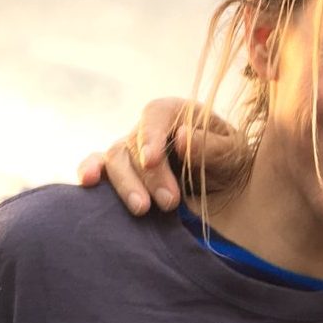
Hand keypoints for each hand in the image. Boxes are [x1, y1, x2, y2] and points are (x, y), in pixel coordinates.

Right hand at [77, 98, 241, 214]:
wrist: (227, 189)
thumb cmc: (232, 163)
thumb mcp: (234, 154)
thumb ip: (211, 147)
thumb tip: (181, 138)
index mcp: (179, 113)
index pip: (155, 114)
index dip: (150, 135)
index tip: (151, 160)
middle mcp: (150, 129)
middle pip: (134, 143)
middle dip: (150, 176)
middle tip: (170, 202)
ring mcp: (133, 150)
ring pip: (115, 159)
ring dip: (126, 185)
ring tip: (143, 209)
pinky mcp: (123, 171)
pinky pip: (99, 166)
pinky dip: (89, 171)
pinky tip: (88, 183)